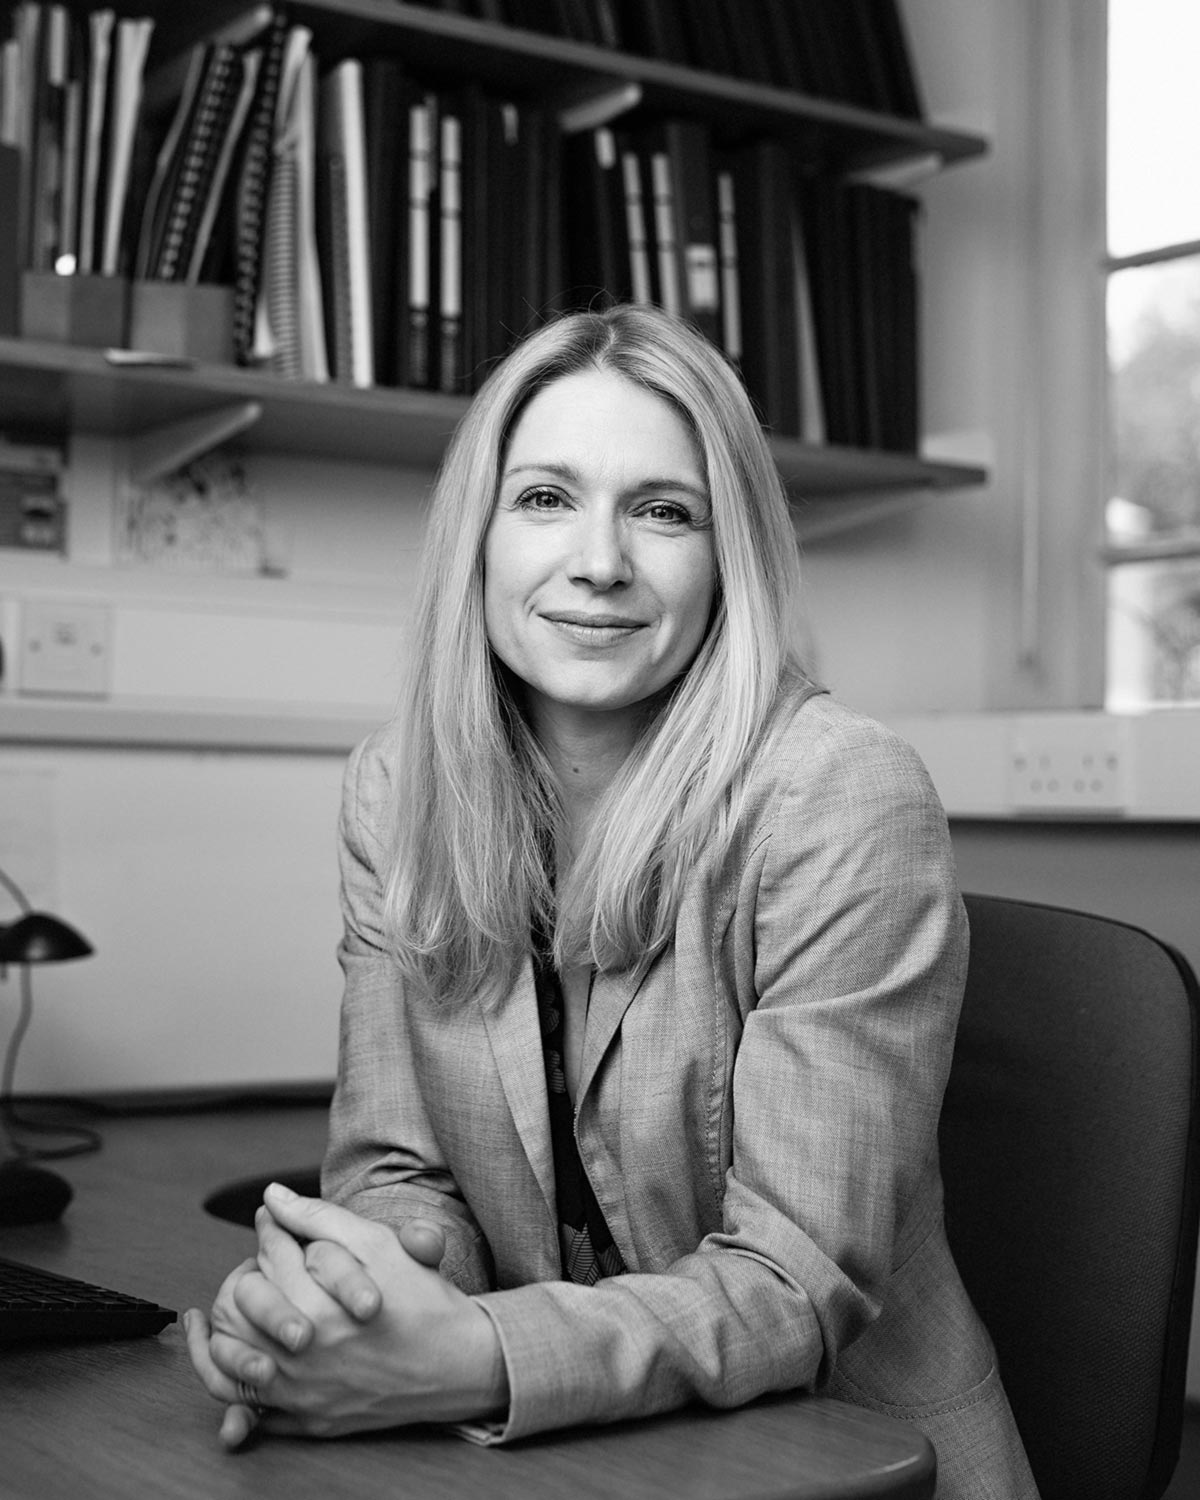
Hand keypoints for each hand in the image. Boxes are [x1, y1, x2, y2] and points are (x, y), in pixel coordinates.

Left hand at [185, 1186, 505, 1443]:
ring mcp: (303, 1391)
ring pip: (232, 1358)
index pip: (270, 1255)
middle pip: (243, 1303)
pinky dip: (226, 1379)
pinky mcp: (308, 1420)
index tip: (271, 1220)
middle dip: (244, 1274)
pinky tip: (222, 1353)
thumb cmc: (422, 1300)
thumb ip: (318, 1217)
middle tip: (253, 1263)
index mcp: (320, 1304)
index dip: (269, 1230)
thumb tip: (270, 1196)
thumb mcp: (377, 1245)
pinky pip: (247, 1407)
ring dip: (221, 1328)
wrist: (460, 1363)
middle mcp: (306, 1353)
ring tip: (218, 1307)